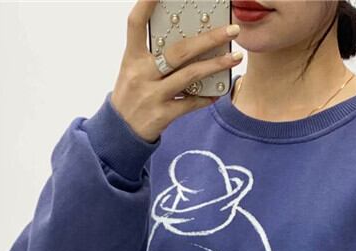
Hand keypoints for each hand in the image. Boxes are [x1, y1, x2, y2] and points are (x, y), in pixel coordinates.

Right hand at [111, 0, 243, 142]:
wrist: (119, 132)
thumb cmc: (131, 94)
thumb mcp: (133, 69)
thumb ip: (153, 54)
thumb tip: (187, 37)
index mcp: (132, 58)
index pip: (136, 23)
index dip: (146, 3)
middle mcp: (141, 74)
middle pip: (178, 51)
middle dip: (208, 39)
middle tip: (231, 29)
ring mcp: (152, 96)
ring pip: (189, 75)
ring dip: (216, 65)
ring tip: (235, 57)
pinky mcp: (162, 115)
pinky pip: (190, 103)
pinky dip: (206, 96)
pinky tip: (219, 90)